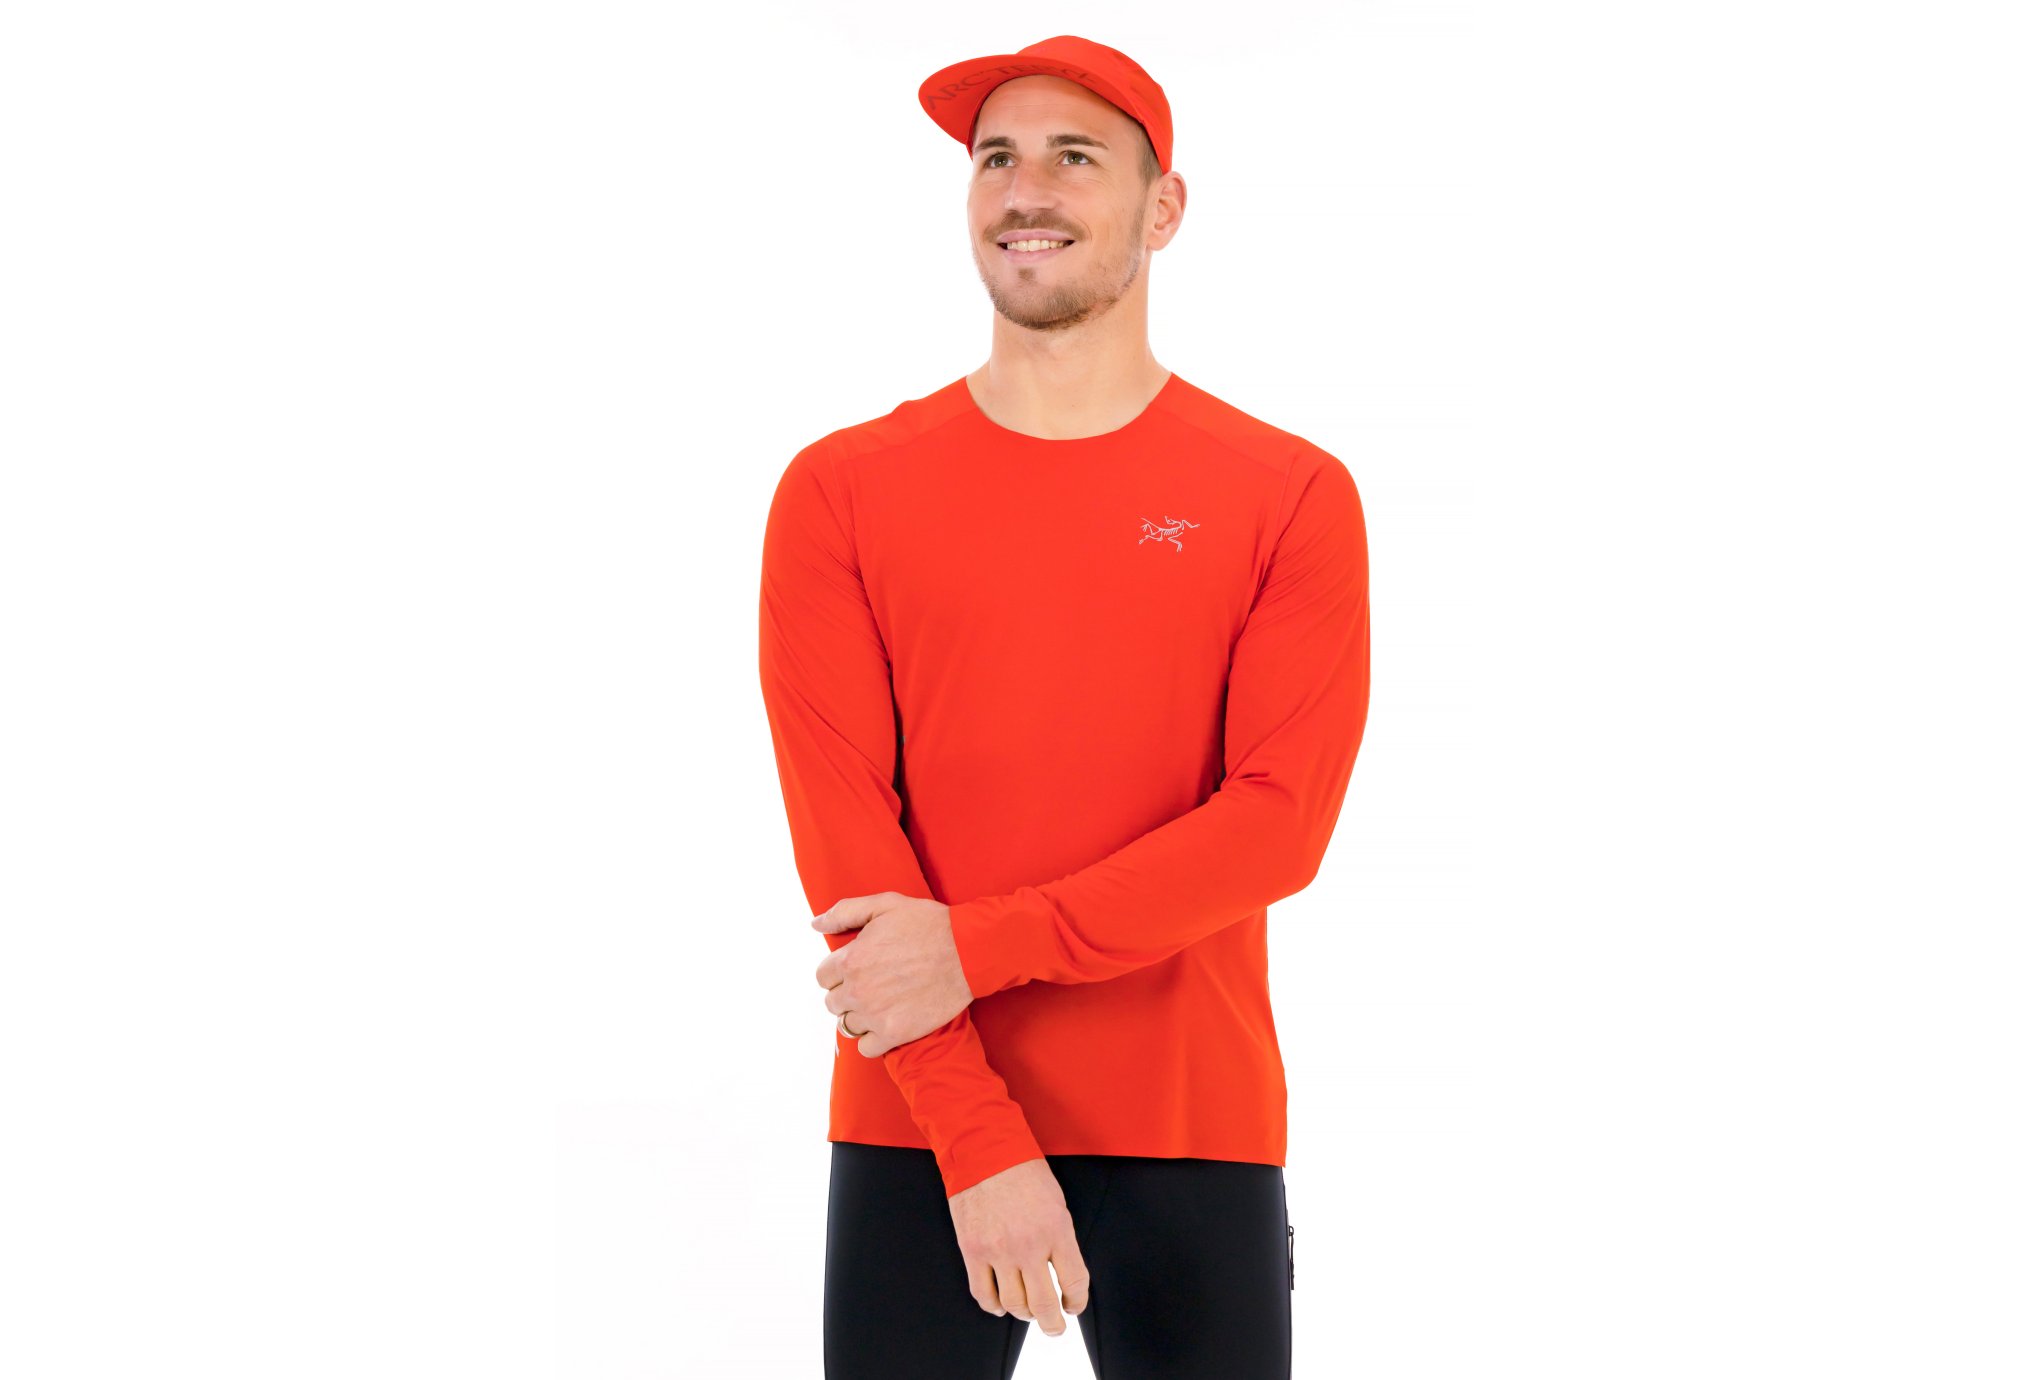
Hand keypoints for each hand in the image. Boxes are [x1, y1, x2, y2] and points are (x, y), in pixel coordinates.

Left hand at [814, 891, 973, 1056]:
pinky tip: (887, 1024)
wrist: (969, 952)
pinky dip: (873, 1039)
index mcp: (851, 959)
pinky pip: (866, 1048)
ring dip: (860, 1016)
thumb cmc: (930, 924)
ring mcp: (875, 1014)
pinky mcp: (895, 1034)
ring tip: (881, 1005)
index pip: (823, 976)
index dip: (839, 971)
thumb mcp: (885, 904)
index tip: (857, 969)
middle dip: (848, 993)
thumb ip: (845, 912)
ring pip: (847, 1025)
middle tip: (872, 985)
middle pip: (832, 1002)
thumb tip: (816, 924)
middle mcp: (857, 990)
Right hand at [947, 1158, 1089, 1334]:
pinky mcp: (972, 1251)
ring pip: (1014, 1305)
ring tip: (1027, 1312)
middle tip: (1055, 1327)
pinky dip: (994, 1306)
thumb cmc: (1021, 1171)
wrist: (982, 1150)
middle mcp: (1028, 1245)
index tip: (1074, 1305)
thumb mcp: (1055, 1202)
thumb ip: (1059, 1239)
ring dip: (1024, 1314)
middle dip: (1052, 1324)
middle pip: (1044, 1304)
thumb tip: (1061, 1272)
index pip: (1075, 1282)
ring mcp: (998, 1251)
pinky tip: (1001, 1305)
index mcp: (1056, 1230)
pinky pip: (983, 1293)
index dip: (1077, 1301)